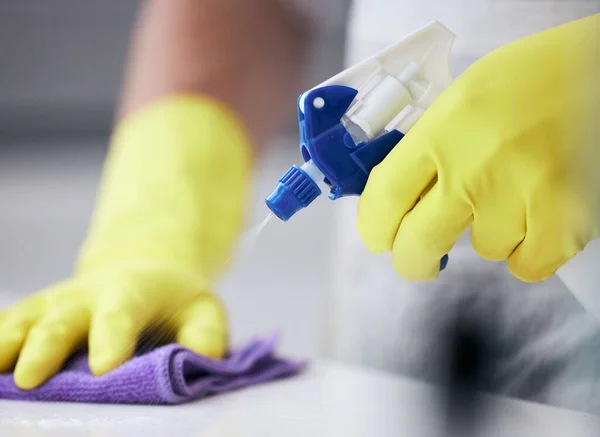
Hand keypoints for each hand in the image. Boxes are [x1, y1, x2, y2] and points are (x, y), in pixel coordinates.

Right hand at [0, 95, 252, 388]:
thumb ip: (204, 336)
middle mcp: (85, 296)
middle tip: (31, 378)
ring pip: (23, 320)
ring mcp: (54, 304)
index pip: (121, 314)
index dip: (112, 339)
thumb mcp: (202, 310)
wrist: (139, 271)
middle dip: (45, 347)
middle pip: (61, 319)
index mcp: (132, 293)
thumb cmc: (173, 301)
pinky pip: (6, 324)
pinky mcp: (33, 314)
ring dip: (5, 343)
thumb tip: (200, 364)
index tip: (104, 369)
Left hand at [357, 15, 599, 281]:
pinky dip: (531, 252)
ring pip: (484, 250)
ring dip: (492, 233)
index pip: (382, 197)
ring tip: (516, 194)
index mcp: (441, 129)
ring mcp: (517, 194)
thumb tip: (401, 193)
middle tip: (420, 260)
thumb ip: (431, 144)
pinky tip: (537, 221)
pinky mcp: (564, 217)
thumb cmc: (535, 78)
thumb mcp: (464, 98)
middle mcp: (471, 165)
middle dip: (412, 261)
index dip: (373, 228)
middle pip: (416, 244)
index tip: (379, 237)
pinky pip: (528, 264)